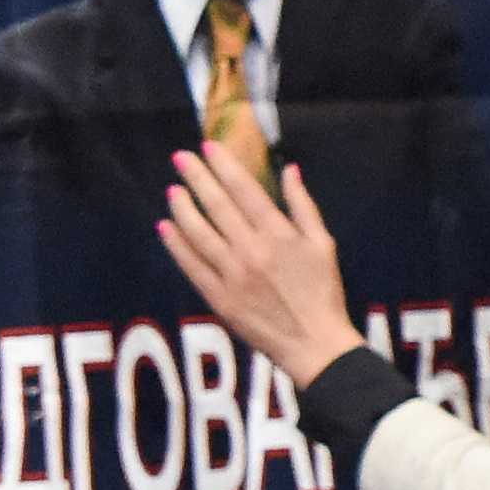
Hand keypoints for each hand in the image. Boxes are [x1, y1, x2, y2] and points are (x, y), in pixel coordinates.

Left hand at [156, 138, 361, 388]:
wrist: (314, 342)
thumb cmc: (323, 292)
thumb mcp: (324, 244)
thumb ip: (304, 206)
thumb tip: (290, 171)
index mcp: (280, 235)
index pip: (245, 191)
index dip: (224, 166)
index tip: (208, 147)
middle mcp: (253, 250)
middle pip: (218, 206)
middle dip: (197, 178)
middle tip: (180, 157)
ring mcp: (233, 275)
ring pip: (199, 233)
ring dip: (183, 208)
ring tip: (172, 189)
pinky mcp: (219, 298)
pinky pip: (192, 266)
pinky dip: (177, 245)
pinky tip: (166, 227)